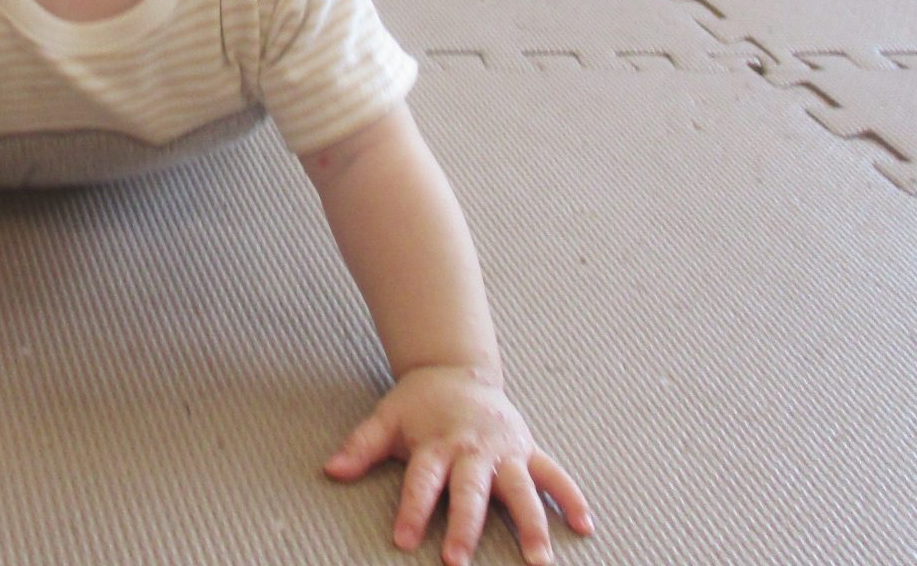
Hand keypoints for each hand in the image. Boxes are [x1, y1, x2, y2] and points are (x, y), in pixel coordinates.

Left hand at [325, 365, 592, 564]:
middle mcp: (473, 449)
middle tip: (458, 560)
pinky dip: (571, 498)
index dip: (413, 509)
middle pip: (471, 490)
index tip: (404, 540)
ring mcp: (505, 450)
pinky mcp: (528, 449)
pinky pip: (554, 475)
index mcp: (437, 443)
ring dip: (531, 524)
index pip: (423, 480)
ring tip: (537, 560)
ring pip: (521, 489)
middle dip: (465, 525)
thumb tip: (331, 470)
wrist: (457, 369)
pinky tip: (585, 527)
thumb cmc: (420, 403)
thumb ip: (361, 446)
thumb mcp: (386, 418)